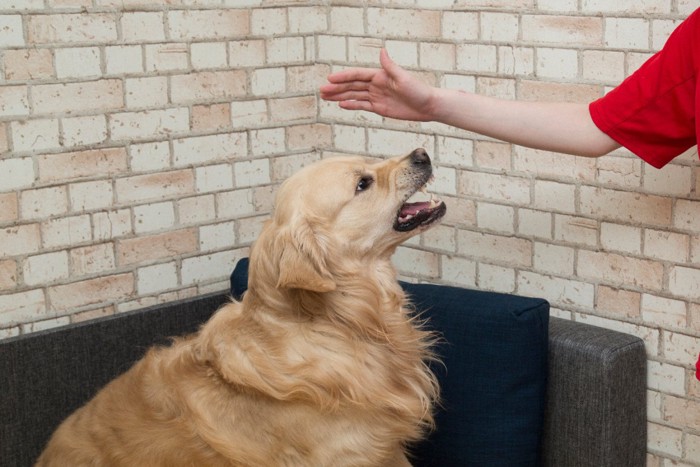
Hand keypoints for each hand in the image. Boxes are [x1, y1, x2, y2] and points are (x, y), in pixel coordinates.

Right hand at [320, 49, 435, 121]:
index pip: (357, 76)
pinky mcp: (379, 107)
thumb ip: (390, 66)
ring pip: (354, 96)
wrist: (427, 106)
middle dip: (336, 88)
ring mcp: (376, 96)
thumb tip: (382, 51)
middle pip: (352, 86)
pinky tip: (341, 105)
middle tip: (321, 90)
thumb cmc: (418, 90)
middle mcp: (376, 85)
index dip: (343, 77)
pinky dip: (351, 105)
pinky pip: (362, 106)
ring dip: (340, 96)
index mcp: (380, 75)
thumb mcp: (404, 78)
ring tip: (326, 97)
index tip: (330, 79)